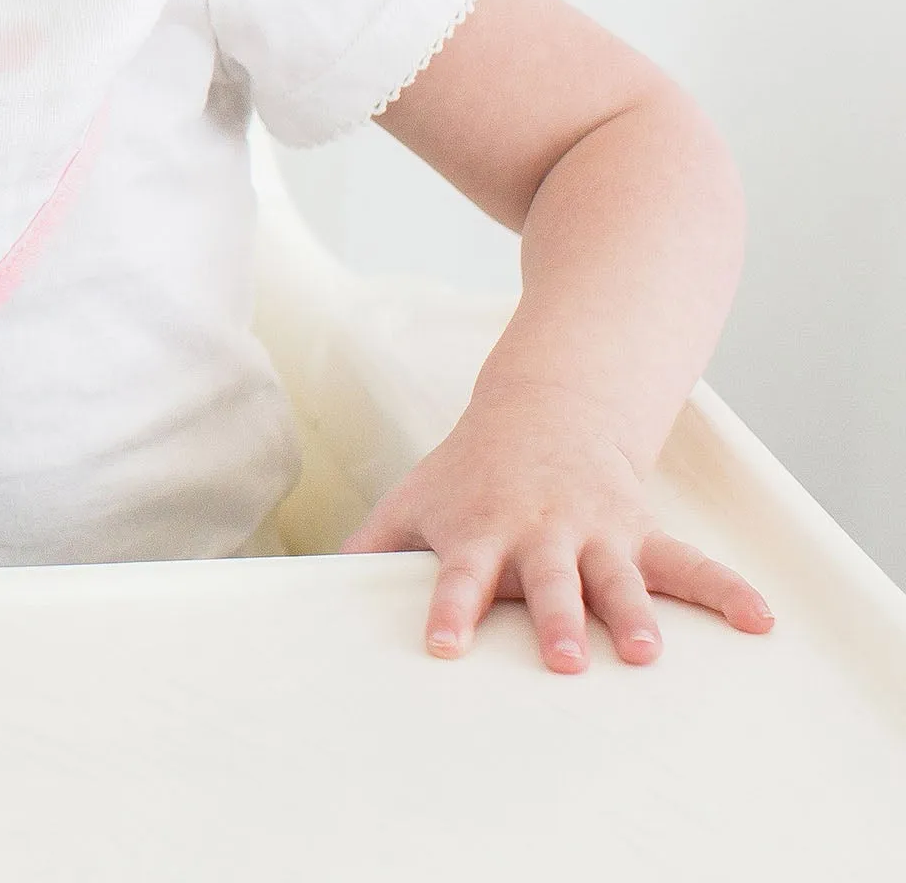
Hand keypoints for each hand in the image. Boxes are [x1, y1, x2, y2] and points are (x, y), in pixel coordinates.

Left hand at [338, 380, 773, 670]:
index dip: (451, 609)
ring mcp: (594, 533)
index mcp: (482, 533)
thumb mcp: (417, 498)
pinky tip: (761, 620)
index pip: (458, 577)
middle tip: (560, 659)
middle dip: (553, 619)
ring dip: (632, 615)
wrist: (545, 408)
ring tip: (646, 655)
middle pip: (546, 583)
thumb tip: (306, 586)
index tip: (445, 645)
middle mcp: (540, 535)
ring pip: (617, 578)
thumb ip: (372, 545)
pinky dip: (726, 591)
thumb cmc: (471, 470)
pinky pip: (689, 564)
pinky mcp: (638, 532)